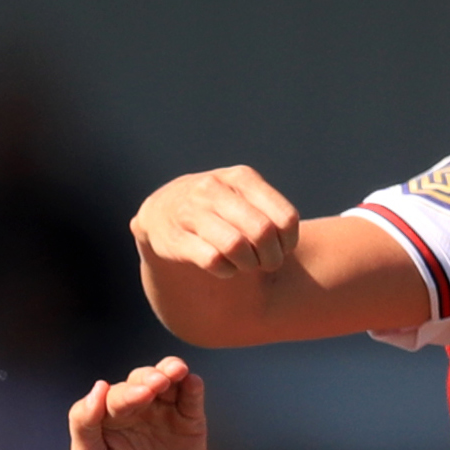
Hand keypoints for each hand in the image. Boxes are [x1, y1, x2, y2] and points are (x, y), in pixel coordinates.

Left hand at [70, 355, 205, 449]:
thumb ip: (84, 424)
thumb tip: (98, 387)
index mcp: (109, 414)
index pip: (116, 394)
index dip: (126, 393)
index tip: (138, 398)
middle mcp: (137, 406)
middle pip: (142, 380)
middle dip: (149, 378)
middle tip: (158, 384)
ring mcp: (164, 411)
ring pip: (168, 381)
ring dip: (171, 371)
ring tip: (177, 371)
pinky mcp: (189, 421)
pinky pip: (191, 398)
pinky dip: (193, 387)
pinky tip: (192, 381)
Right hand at [129, 165, 304, 288]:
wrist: (161, 213)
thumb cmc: (216, 209)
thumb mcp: (242, 196)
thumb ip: (269, 212)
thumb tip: (287, 242)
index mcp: (241, 178)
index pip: (284, 217)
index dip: (288, 242)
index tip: (282, 250)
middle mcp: (215, 189)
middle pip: (263, 232)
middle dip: (271, 257)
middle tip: (265, 264)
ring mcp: (192, 212)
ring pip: (236, 246)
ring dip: (248, 264)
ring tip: (245, 265)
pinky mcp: (176, 239)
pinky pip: (213, 261)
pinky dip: (226, 271)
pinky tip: (225, 268)